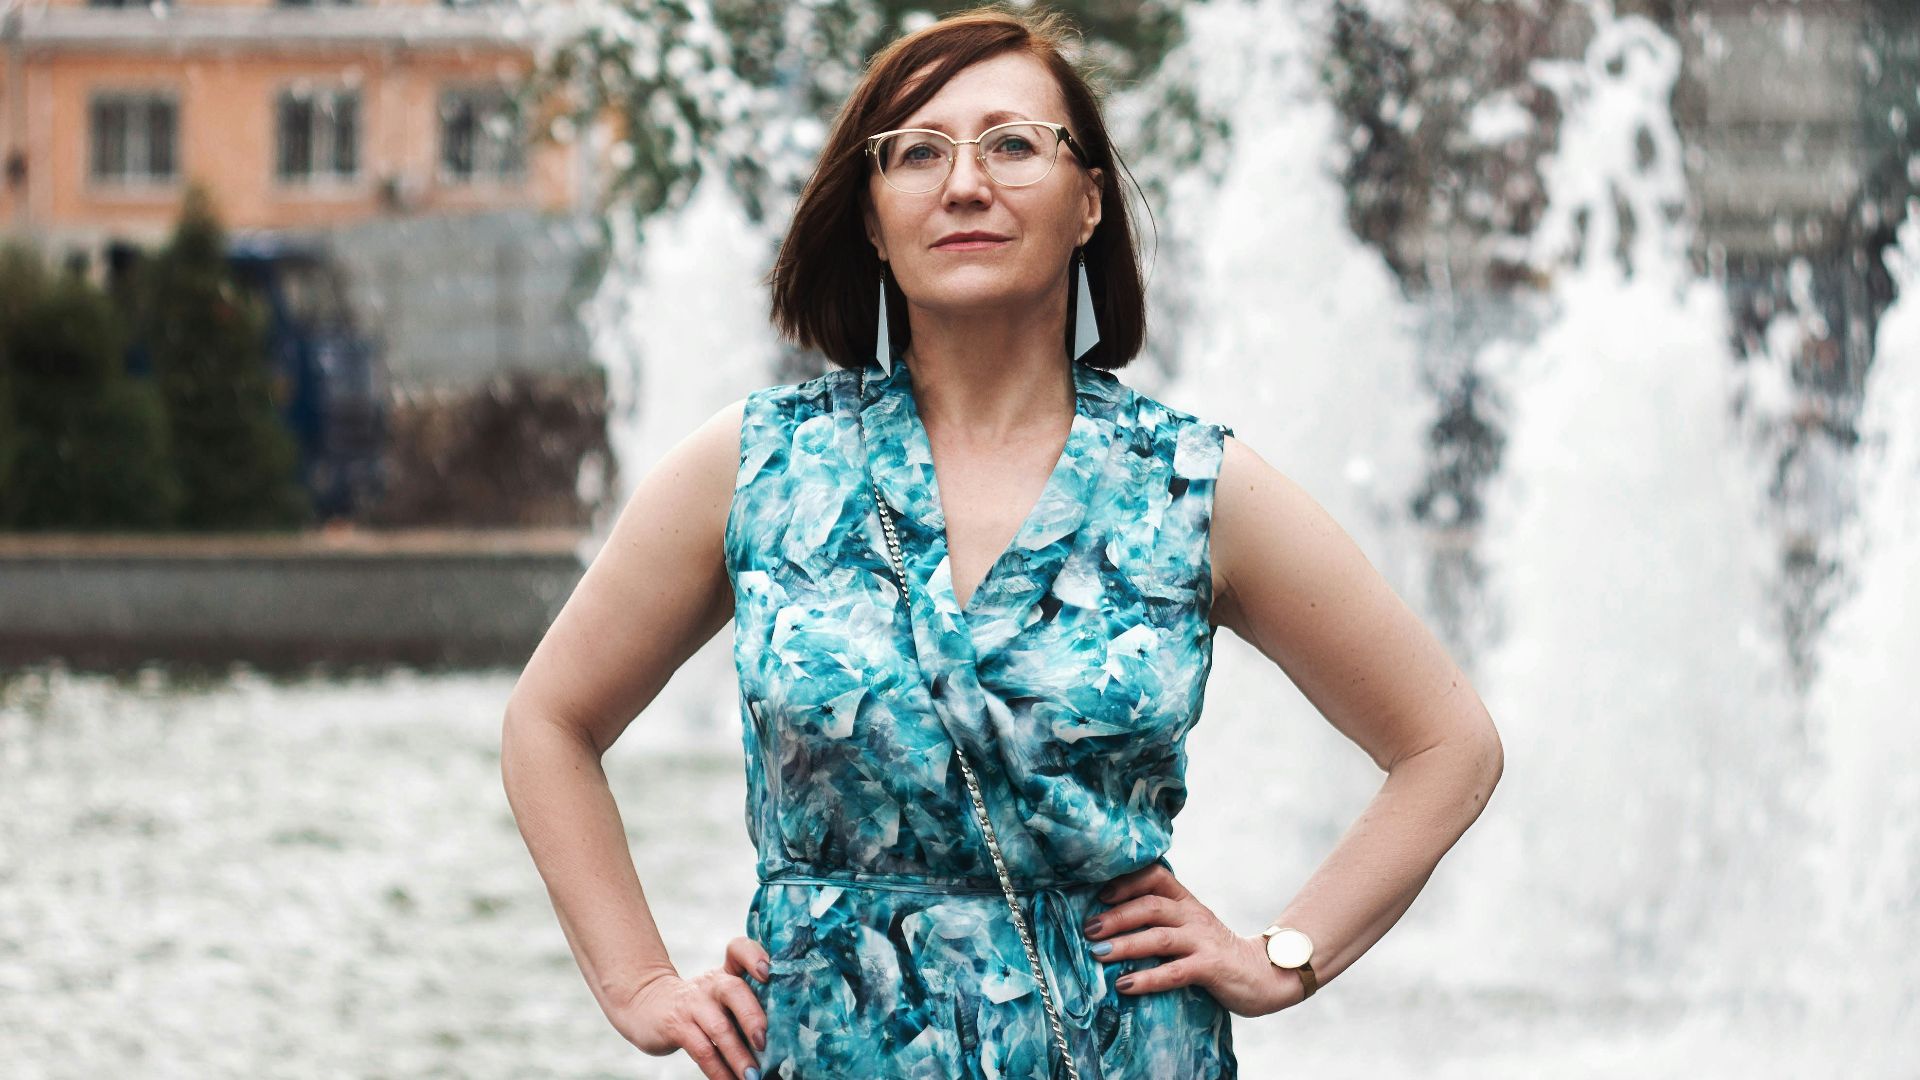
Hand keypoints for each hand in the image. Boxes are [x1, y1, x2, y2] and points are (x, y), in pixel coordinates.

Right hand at [607, 936, 772, 1078]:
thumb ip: (746, 1005)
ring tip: (753, 1075)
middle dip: (752, 1017)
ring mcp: (693, 1004)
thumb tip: (782, 1041)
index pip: (738, 949)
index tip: (767, 972)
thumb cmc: (698, 1005)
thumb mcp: (719, 994)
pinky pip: (702, 1051)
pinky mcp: (677, 1026)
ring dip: (739, 1055)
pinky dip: (719, 1071)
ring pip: (719, 1028)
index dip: (754, 956)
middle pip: (734, 990)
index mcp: (726, 973)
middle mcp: (712, 984)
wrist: (646, 1004)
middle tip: (765, 1042)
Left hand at [1084, 862, 1306, 1017]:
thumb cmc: (1215, 952)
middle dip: (1116, 916)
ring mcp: (1203, 941)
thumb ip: (1160, 922)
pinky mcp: (1211, 967)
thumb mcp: (1189, 928)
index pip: (1156, 876)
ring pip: (1158, 936)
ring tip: (1097, 954)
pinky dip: (1146, 978)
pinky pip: (1174, 972)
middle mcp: (1193, 916)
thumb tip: (1109, 925)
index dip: (1127, 881)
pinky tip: (1124, 986)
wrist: (1264, 974)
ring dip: (1124, 944)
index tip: (1100, 895)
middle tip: (1089, 930)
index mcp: (1186, 902)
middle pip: (1150, 905)